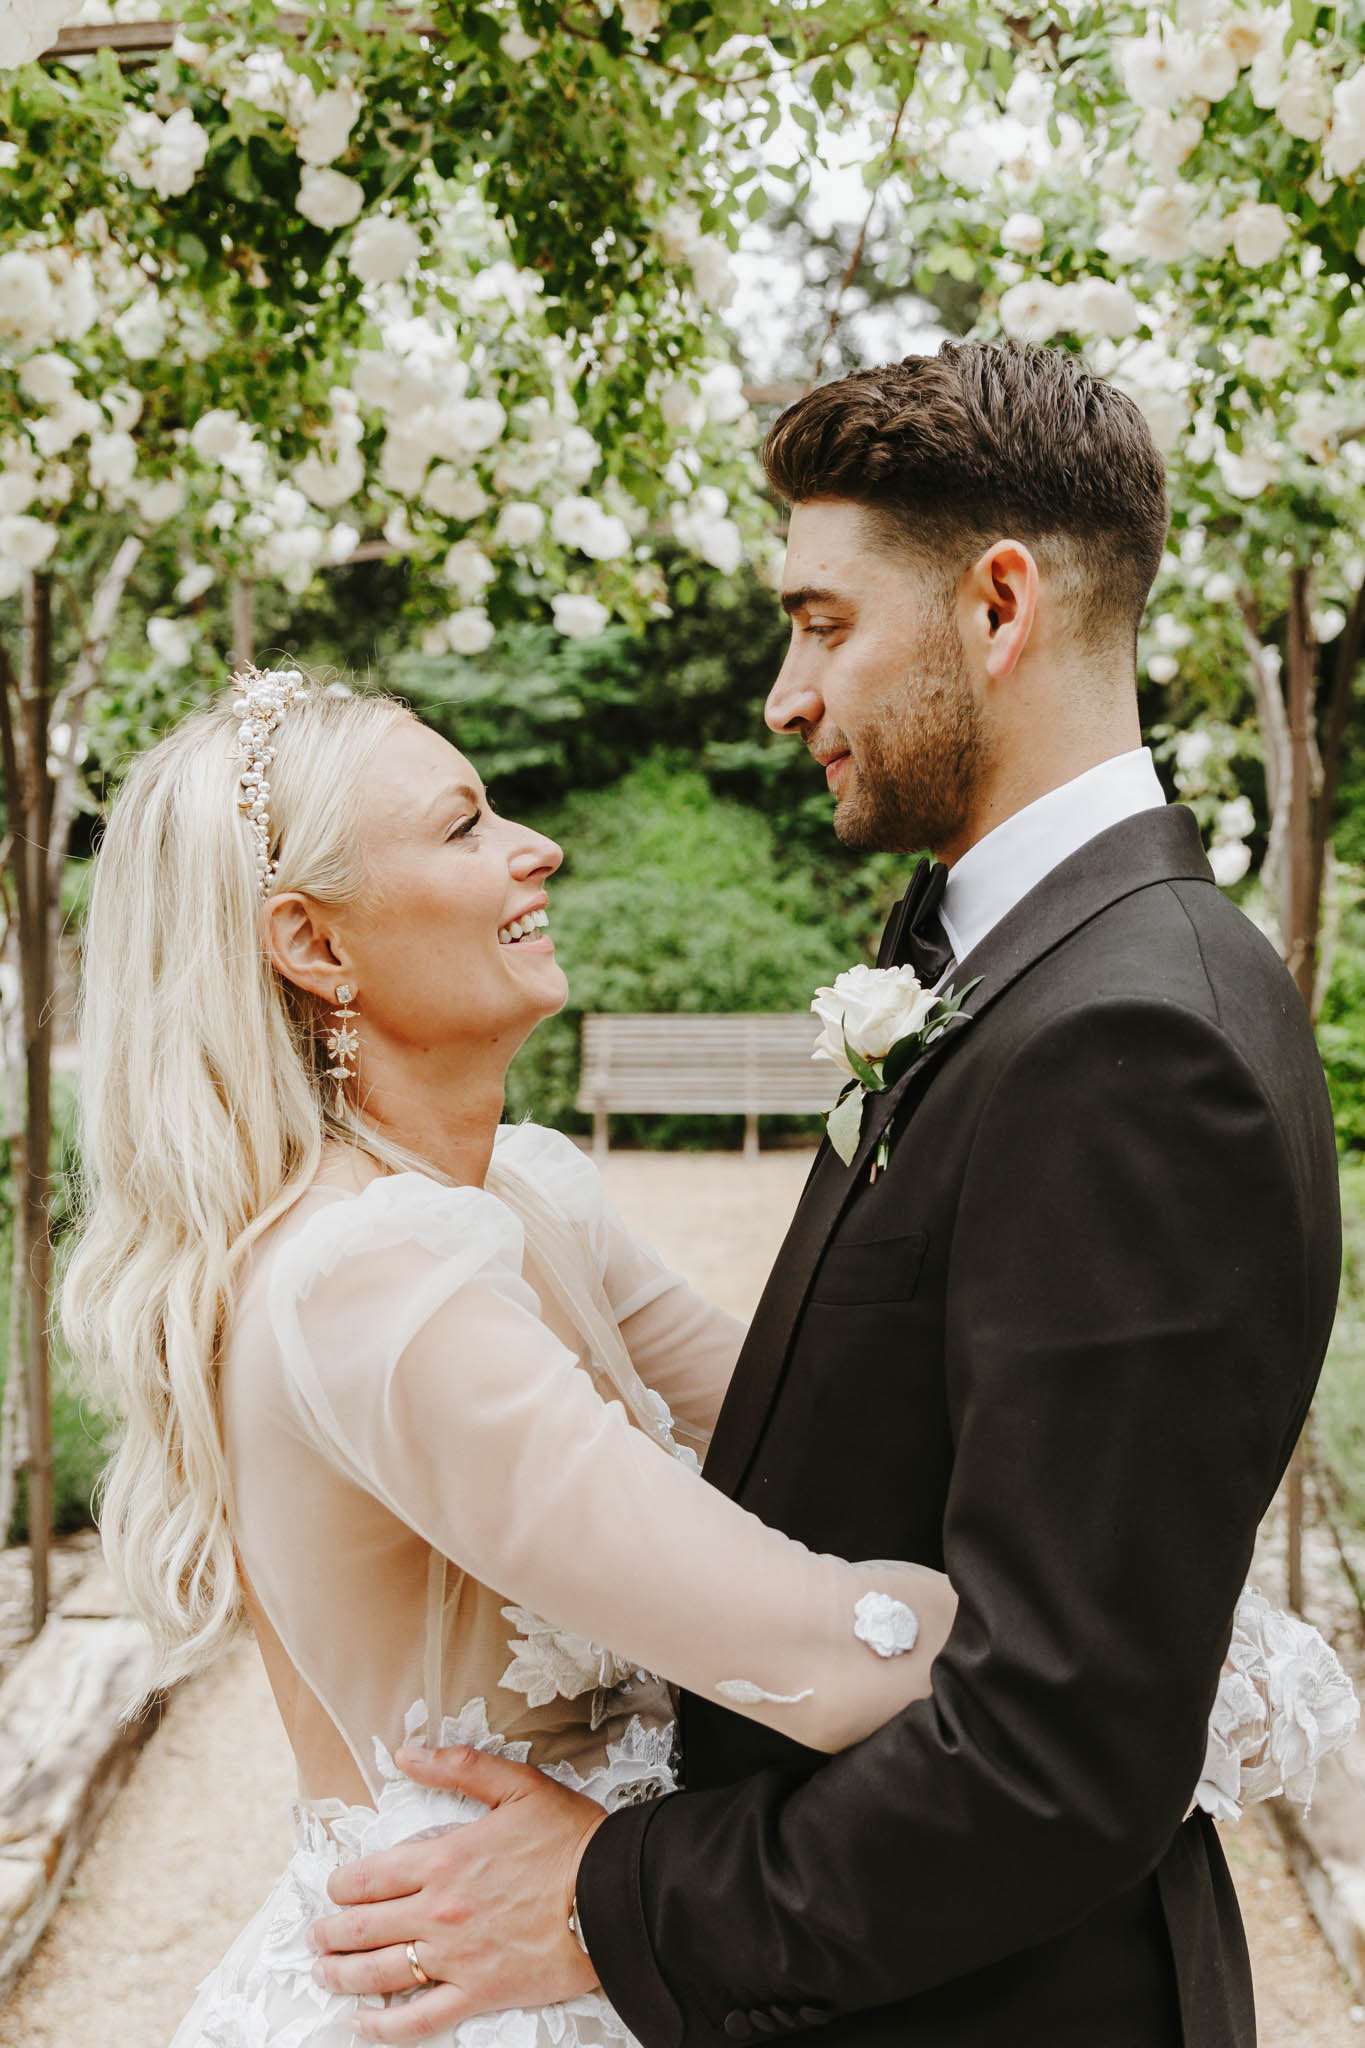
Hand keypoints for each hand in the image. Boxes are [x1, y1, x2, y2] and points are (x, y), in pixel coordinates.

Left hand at [310, 1740, 608, 2043]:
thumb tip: (407, 1753)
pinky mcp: (479, 1993)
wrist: (615, 1895)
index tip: (335, 1890)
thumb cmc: (571, 1840)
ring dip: (343, 1974)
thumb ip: (459, 1767)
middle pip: (365, 1927)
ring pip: (380, 1973)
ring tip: (325, 1972)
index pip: (371, 1877)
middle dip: (331, 1931)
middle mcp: (440, 1912)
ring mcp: (456, 1958)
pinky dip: (385, 2027)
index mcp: (445, 1860)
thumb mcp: (518, 1785)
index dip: (343, 1885)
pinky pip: (419, 2019)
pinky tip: (364, 2024)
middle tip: (317, 1935)